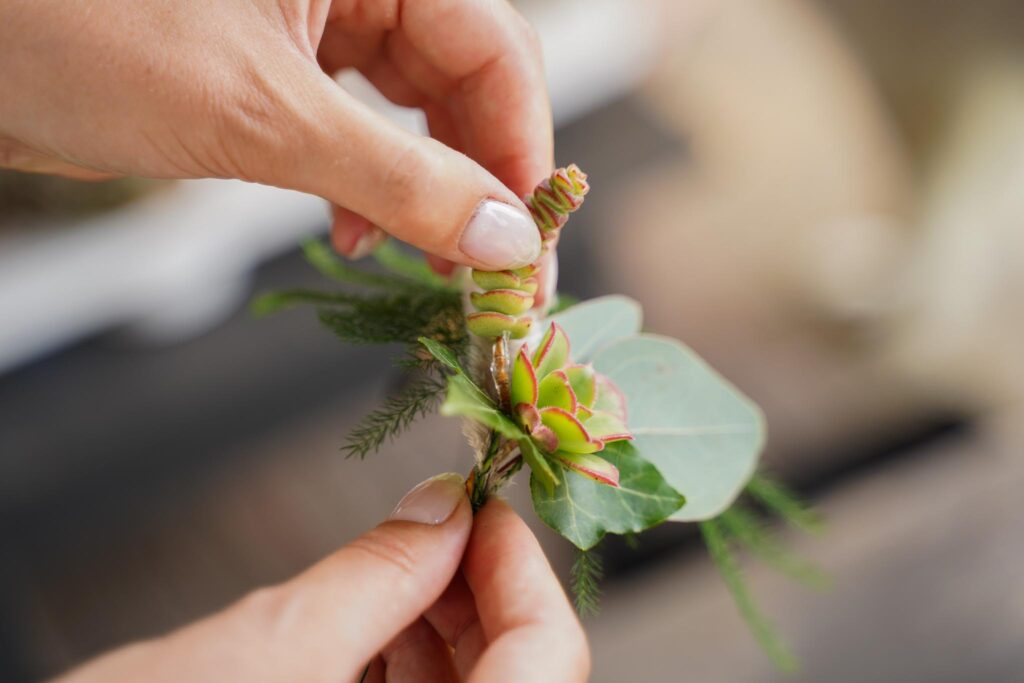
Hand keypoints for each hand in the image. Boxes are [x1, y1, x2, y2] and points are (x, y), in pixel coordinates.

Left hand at [0, 0, 551, 270]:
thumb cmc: (84, 34)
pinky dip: (373, 191)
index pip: (496, 52)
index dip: (521, 154)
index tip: (526, 246)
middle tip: (488, 275)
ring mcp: (323, 25)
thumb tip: (504, 241)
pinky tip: (363, 234)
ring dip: (431, 196)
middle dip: (481, 183)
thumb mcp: (264, 117)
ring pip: (420, 114)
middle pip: (468, 86)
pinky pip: (363, 133)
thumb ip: (400, 181)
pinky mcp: (285, 71)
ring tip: (429, 263)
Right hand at [55, 474, 588, 682]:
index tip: (488, 508)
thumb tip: (444, 508)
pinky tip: (373, 616)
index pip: (549, 659)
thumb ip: (379, 572)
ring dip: (443, 621)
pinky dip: (404, 658)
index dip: (525, 569)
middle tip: (444, 524)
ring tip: (401, 564)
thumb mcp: (276, 646)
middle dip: (480, 589)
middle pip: (515, 671)